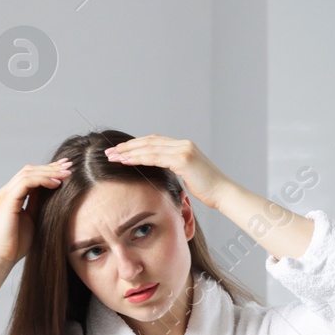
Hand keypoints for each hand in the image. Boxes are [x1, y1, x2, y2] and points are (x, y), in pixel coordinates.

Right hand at [0, 160, 71, 265]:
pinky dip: (42, 180)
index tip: (68, 168)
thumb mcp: (34, 218)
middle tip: (70, 165)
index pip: (31, 175)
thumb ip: (40, 203)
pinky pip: (25, 182)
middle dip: (51, 167)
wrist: (3, 257)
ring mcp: (5, 195)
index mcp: (12, 195)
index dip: (49, 170)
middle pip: (29, 170)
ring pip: (28, 173)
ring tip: (67, 173)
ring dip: (49, 171)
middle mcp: (7, 192)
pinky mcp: (7, 201)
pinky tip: (56, 183)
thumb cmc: (18, 243)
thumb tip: (55, 190)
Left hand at [104, 135, 232, 208]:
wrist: (224, 193)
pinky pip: (155, 157)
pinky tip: (126, 161)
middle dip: (128, 146)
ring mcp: (184, 150)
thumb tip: (160, 171)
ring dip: (129, 152)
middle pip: (149, 141)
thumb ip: (175, 168)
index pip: (155, 141)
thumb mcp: (189, 175)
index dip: (136, 145)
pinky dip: (138, 158)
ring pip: (149, 148)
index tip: (121, 151)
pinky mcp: (183, 159)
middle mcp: (184, 144)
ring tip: (113, 156)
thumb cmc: (209, 189)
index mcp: (185, 146)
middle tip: (110, 152)